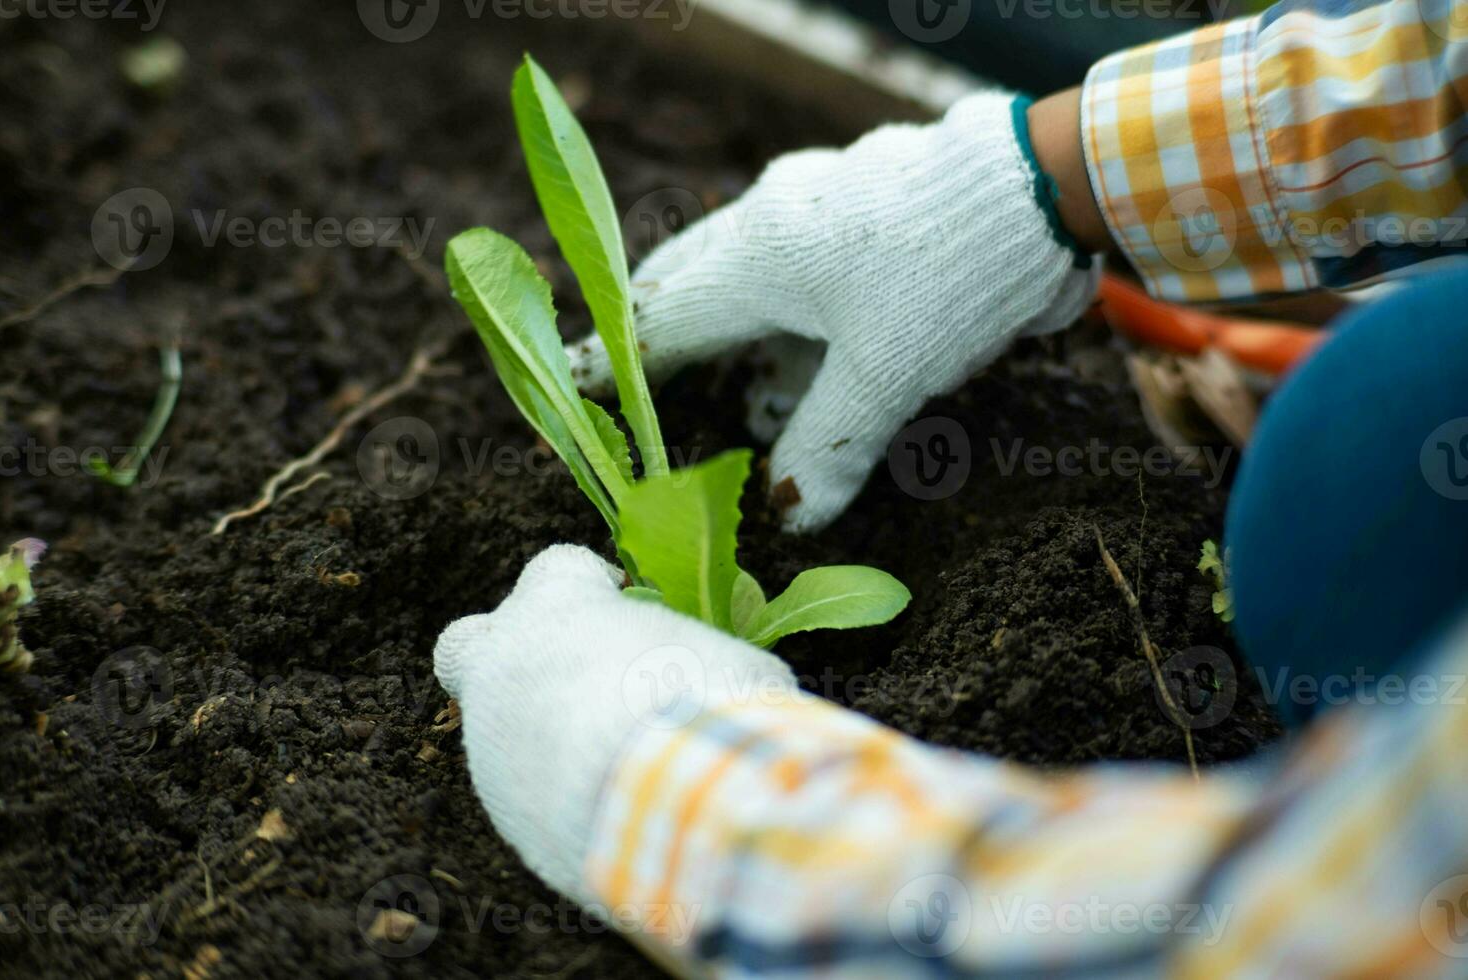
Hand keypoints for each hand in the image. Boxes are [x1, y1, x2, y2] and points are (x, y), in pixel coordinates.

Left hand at [433, 545, 798, 904]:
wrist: (674, 796)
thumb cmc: (702, 700)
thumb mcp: (723, 657)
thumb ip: (697, 657)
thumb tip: (727, 680)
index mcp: (554, 605)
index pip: (556, 568)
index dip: (589, 585)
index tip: (620, 605)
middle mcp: (503, 664)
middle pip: (467, 643)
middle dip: (505, 658)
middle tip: (565, 679)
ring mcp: (492, 742)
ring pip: (501, 731)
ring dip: (550, 742)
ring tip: (625, 767)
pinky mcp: (506, 809)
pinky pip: (532, 796)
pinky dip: (568, 802)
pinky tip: (622, 812)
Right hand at [569, 91, 1099, 531]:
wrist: (1047, 188)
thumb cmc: (951, 276)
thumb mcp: (887, 375)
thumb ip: (829, 444)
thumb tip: (790, 514)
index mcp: (759, 254)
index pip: (662, 318)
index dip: (617, 360)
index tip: (570, 380)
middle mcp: (775, 222)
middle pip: (692, 285)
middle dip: (669, 341)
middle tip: (642, 385)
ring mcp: (821, 212)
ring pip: (751, 280)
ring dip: (742, 343)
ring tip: (745, 405)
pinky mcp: (867, 219)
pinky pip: (802, 274)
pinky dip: (791, 326)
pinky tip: (811, 369)